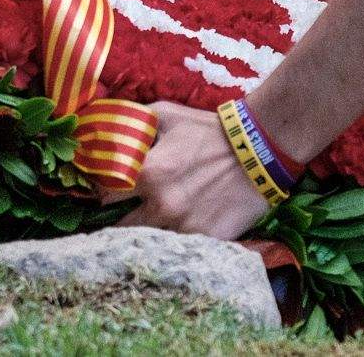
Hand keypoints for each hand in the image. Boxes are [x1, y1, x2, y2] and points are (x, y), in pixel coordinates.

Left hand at [119, 101, 272, 238]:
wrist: (260, 149)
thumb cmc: (210, 130)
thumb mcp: (167, 114)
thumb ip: (133, 122)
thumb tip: (104, 129)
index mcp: (149, 173)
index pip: (105, 195)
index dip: (104, 194)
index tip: (109, 193)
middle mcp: (162, 205)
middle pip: (120, 227)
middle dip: (120, 219)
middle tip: (128, 213)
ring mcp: (184, 227)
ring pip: (148, 242)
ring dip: (147, 234)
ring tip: (154, 225)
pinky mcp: (207, 240)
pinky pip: (180, 250)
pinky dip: (175, 245)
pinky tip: (179, 232)